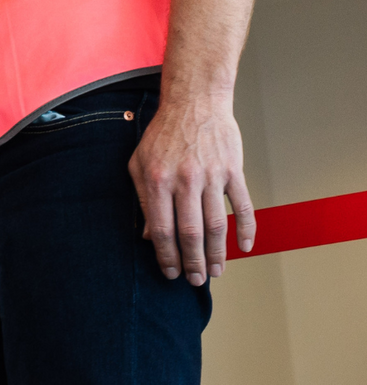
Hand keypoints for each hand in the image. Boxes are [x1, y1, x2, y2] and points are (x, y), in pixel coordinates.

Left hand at [128, 88, 254, 284]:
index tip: (170, 272)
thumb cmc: (162, 135)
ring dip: (217, 252)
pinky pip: (242, 205)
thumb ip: (143, 199)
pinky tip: (244, 247)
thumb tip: (149, 236)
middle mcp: (185, 180)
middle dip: (193, 262)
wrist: (195, 103)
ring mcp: (212, 176)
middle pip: (190, 233)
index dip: (166, 255)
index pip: (162, 229)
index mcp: (157, 181)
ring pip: (216, 224)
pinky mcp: (233, 170)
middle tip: (196, 281)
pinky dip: (246, 228)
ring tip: (216, 272)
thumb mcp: (139, 164)